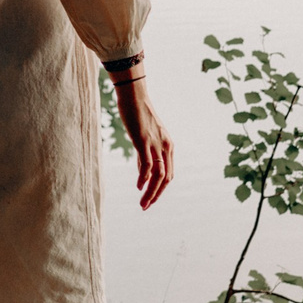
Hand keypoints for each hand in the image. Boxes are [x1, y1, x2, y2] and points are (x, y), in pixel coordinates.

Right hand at [110, 71, 173, 208]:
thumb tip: (143, 174)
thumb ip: (145, 156)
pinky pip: (147, 164)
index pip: (168, 174)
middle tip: (145, 206)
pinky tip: (138, 186)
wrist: (134, 95)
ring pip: (158, 175)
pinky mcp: (144, 141)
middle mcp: (166, 146)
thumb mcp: (144, 138)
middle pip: (166, 178)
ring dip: (151, 192)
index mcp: (168, 146)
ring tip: (142, 203)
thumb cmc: (137, 115)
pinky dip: (144, 178)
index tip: (150, 199)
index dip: (160, 190)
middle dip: (156, 195)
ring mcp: (155, 144)